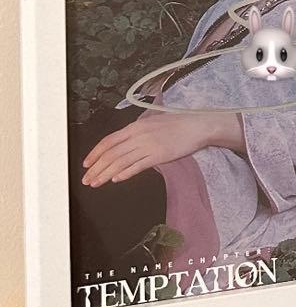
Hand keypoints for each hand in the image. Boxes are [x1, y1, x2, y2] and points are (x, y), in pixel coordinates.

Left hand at [81, 111, 241, 186]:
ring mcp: (148, 145)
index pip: (109, 140)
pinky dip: (125, 173)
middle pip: (111, 153)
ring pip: (120, 161)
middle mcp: (139, 135)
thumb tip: (124, 145)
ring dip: (105, 174)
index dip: (95, 153)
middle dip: (96, 168)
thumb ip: (138, 132)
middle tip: (87, 179)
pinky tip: (116, 180)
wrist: (198, 125)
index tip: (86, 164)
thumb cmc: (179, 124)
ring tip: (96, 183)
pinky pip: (137, 166)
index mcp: (137, 126)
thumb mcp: (154, 123)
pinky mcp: (158, 155)